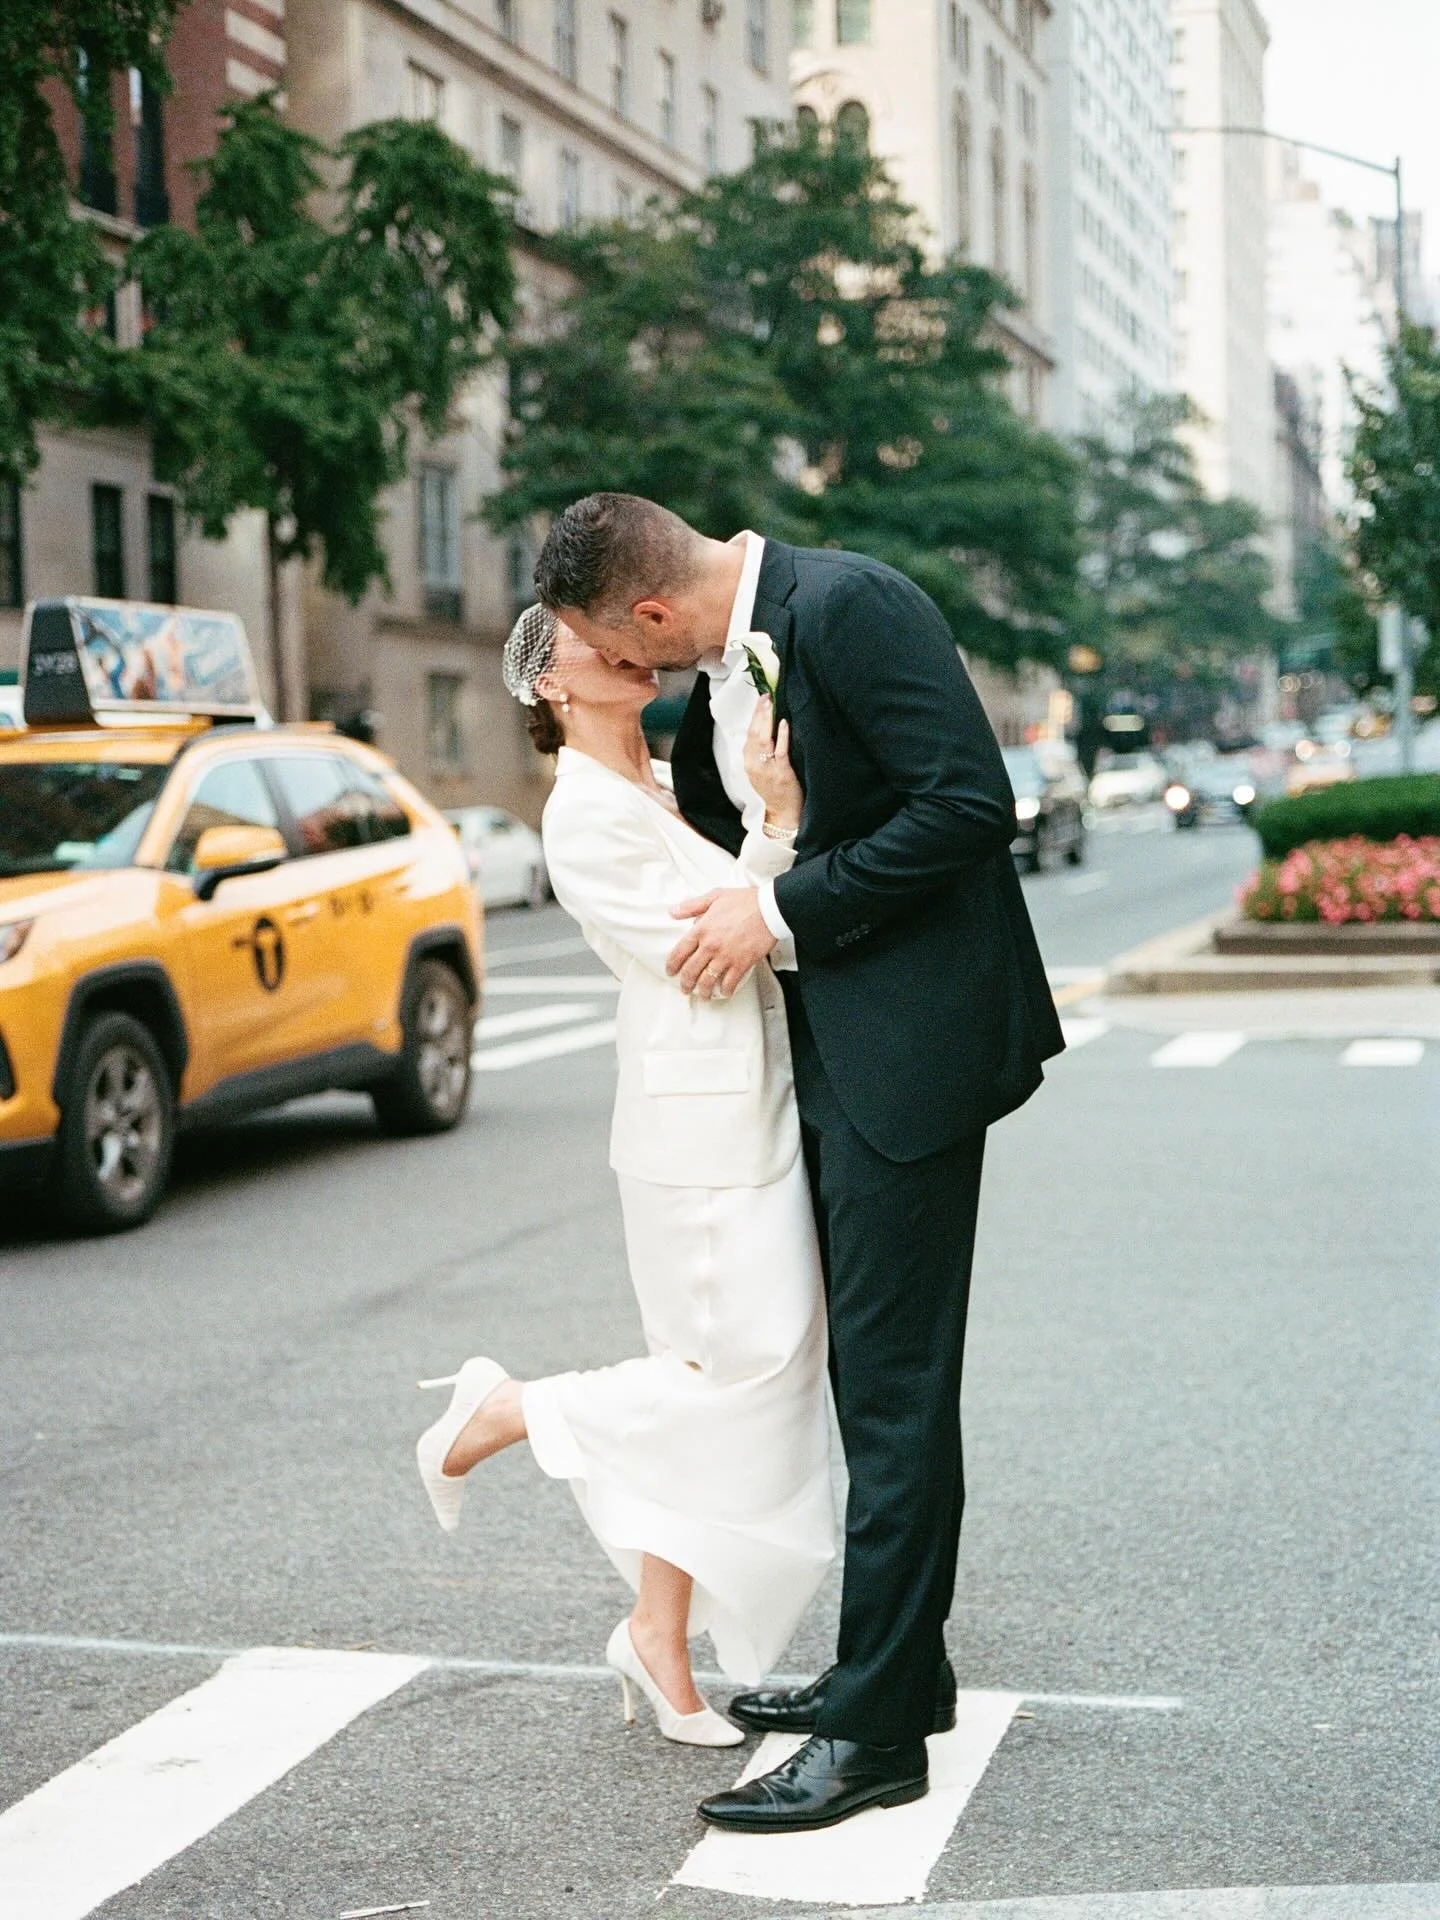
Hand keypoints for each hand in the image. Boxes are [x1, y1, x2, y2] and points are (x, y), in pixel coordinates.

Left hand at [668, 887, 776, 996]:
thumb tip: (673, 911)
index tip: (671, 972)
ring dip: (703, 991)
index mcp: (701, 929)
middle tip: (685, 988)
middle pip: (691, 971)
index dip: (672, 965)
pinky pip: (729, 983)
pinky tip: (725, 993)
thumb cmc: (745, 901)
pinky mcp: (741, 963)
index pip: (679, 952)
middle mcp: (710, 946)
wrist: (769, 909)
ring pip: (707, 981)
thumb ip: (692, 906)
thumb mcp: (715, 896)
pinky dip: (725, 991)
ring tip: (703, 996)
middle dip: (686, 983)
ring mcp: (725, 956)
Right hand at [743, 697, 801, 830]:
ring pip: (764, 739)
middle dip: (759, 712)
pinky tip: (784, 723)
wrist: (782, 813)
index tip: (760, 699)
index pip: (749, 733)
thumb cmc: (774, 790)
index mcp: (749, 762)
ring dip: (767, 719)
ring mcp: (767, 769)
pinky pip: (780, 751)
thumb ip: (759, 752)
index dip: (754, 716)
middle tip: (765, 695)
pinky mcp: (781, 773)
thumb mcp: (760, 771)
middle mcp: (754, 764)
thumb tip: (763, 729)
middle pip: (754, 733)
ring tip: (771, 703)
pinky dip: (781, 736)